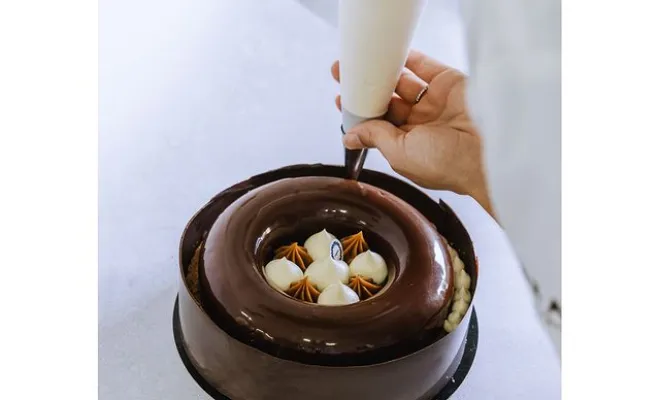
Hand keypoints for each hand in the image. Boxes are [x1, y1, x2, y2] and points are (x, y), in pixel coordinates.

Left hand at [332, 51, 493, 215]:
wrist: (488, 151)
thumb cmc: (449, 165)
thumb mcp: (401, 154)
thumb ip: (376, 138)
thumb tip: (351, 136)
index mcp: (410, 146)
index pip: (379, 126)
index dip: (361, 113)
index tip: (343, 99)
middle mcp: (423, 125)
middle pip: (389, 103)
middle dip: (367, 91)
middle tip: (346, 75)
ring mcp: (436, 104)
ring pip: (404, 84)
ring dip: (383, 74)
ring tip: (363, 64)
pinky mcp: (450, 85)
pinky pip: (425, 68)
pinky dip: (408, 60)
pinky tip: (391, 55)